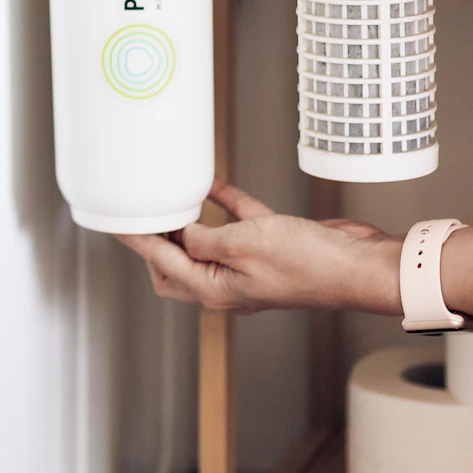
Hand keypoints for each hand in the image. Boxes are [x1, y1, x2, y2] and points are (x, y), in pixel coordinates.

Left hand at [117, 182, 400, 314]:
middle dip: (156, 239)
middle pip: (175, 262)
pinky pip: (237, 222)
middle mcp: (227, 281)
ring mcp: (249, 264)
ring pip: (205, 241)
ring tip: (170, 195)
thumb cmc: (307, 264)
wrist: (357, 264)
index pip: (161, 262)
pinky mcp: (270, 245)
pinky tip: (212, 183)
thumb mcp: (241, 245)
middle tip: (141, 209)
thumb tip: (180, 233)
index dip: (137, 240)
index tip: (116, 223)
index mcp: (213, 289)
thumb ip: (202, 239)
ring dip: (187, 219)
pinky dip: (223, 203)